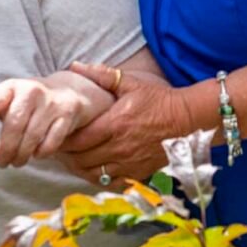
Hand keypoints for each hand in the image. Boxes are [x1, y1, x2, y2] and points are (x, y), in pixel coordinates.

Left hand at [0, 74, 108, 167]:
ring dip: (22, 154)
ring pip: (33, 135)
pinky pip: (52, 140)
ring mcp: (51, 102)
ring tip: (16, 162)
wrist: (68, 93)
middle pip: (14, 125)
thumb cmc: (28, 103)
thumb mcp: (7, 101)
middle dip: (6, 148)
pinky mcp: (68, 114)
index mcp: (12, 87)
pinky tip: (36, 155)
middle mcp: (32, 91)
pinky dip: (42, 152)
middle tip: (1, 163)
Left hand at [59, 62, 190, 183]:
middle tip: (61, 148)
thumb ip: (102, 75)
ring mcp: (129, 163)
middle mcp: (120, 148)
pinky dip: (98, 176)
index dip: (63, 141)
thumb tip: (76, 65)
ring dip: (80, 167)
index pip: (78, 140)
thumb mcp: (131, 83)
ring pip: (93, 173)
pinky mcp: (137, 172)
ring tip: (73, 158)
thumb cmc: (159, 100)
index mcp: (115, 124)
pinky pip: (109, 181)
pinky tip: (94, 167)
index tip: (57, 135)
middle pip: (81, 159)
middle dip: (67, 155)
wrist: (188, 121)